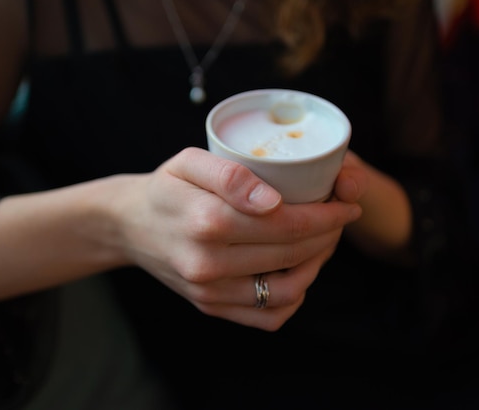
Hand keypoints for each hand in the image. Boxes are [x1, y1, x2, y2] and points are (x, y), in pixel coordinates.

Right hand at [112, 147, 362, 330]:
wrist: (130, 226)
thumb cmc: (166, 187)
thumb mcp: (190, 162)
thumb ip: (231, 175)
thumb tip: (274, 202)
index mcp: (207, 221)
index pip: (287, 224)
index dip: (327, 215)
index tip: (348, 204)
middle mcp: (208, 263)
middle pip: (292, 254)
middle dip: (328, 235)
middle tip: (340, 218)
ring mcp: (209, 291)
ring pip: (287, 291)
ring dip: (316, 268)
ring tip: (323, 243)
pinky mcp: (210, 307)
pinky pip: (267, 317)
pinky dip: (293, 298)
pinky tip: (297, 272)